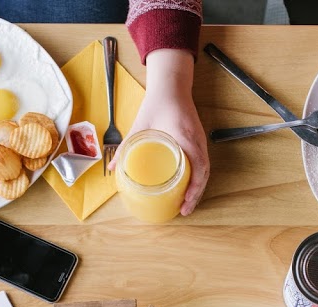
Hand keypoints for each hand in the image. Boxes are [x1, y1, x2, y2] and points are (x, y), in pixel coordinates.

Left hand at [110, 48, 208, 215]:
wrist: (170, 86)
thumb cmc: (157, 103)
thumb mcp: (139, 126)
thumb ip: (125, 147)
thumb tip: (113, 168)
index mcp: (186, 138)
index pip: (198, 168)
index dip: (194, 188)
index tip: (185, 202)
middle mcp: (197, 141)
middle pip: (203, 174)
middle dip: (195, 195)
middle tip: (184, 211)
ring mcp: (200, 141)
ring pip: (205, 171)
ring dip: (198, 189)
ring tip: (187, 204)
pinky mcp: (198, 140)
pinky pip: (203, 163)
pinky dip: (199, 178)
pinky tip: (191, 188)